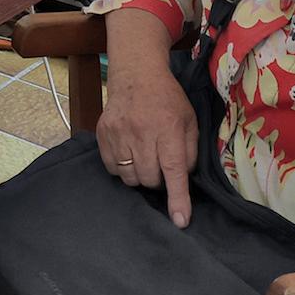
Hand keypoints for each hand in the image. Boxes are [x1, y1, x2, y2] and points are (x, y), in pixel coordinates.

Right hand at [94, 60, 197, 226]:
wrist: (136, 73)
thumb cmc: (168, 99)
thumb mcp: (190, 120)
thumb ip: (191, 151)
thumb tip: (184, 180)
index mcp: (168, 128)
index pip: (174, 170)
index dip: (177, 198)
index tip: (180, 221)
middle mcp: (142, 132)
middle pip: (149, 179)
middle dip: (158, 180)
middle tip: (161, 164)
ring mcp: (119, 133)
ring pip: (130, 178)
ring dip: (140, 175)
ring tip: (145, 157)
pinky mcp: (103, 134)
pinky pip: (113, 168)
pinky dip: (123, 168)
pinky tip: (130, 152)